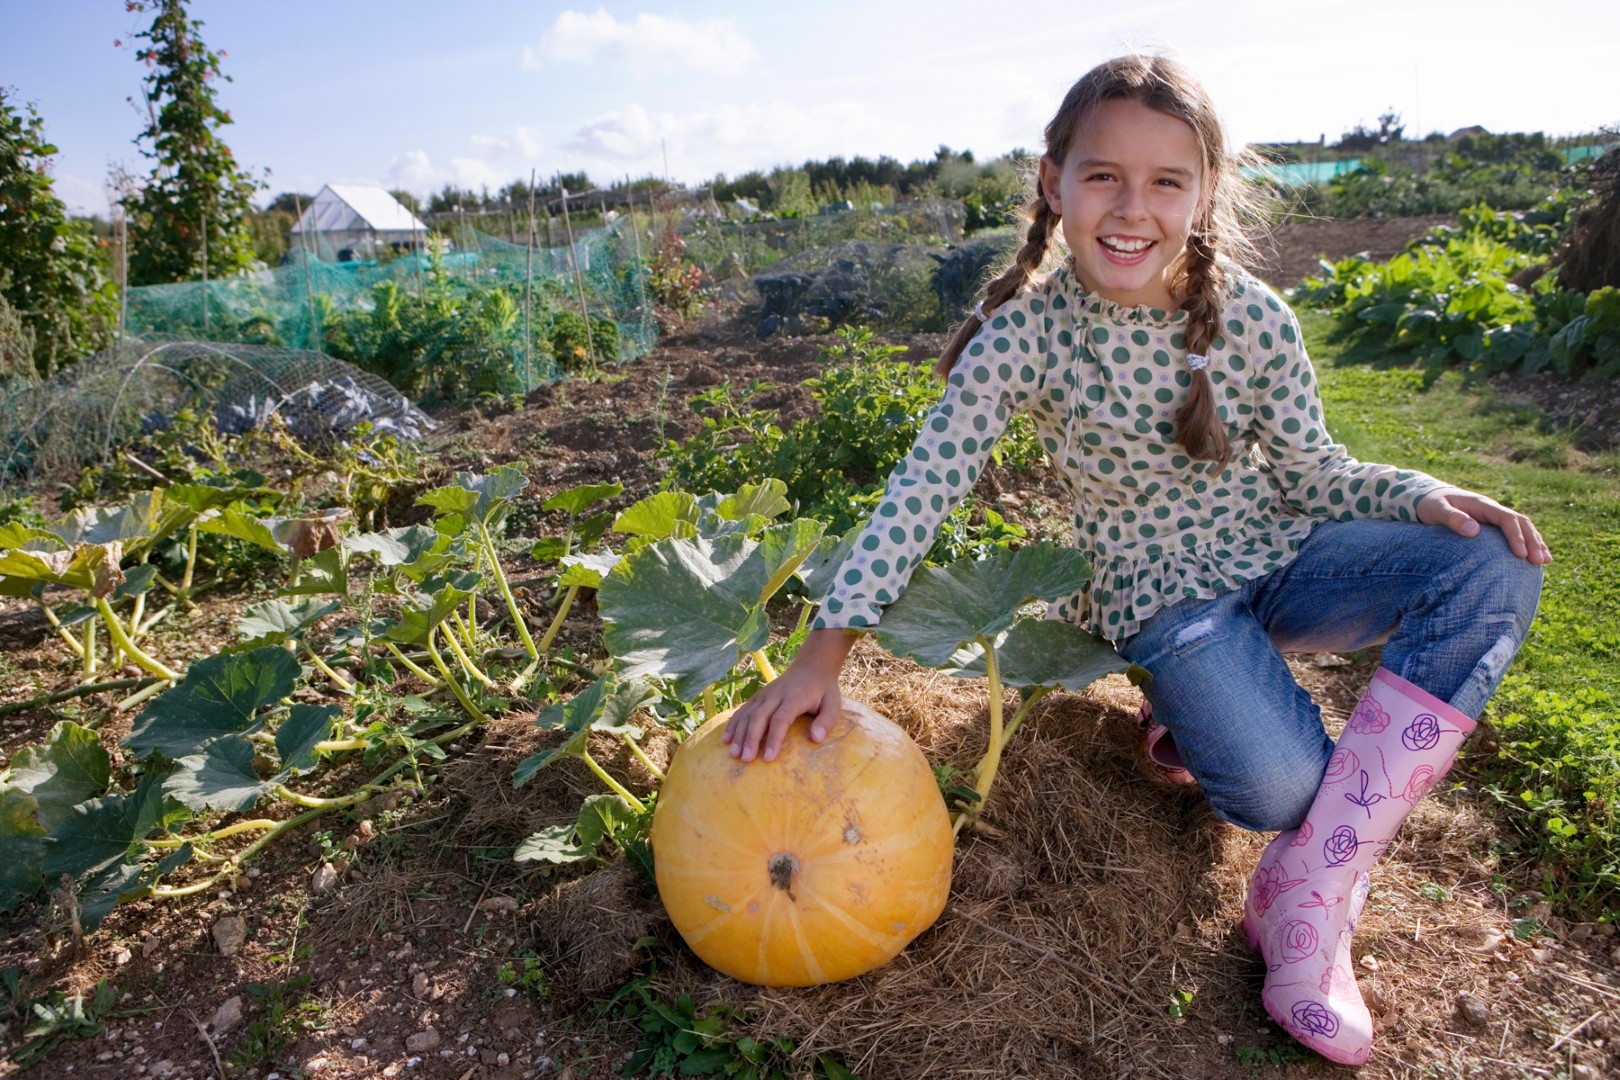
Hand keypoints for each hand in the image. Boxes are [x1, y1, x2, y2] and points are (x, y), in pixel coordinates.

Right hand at [721, 628, 856, 762]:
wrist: (811, 666)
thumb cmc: (823, 690)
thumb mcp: (833, 703)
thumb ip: (826, 721)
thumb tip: (816, 739)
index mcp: (794, 697)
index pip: (781, 719)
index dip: (774, 738)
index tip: (769, 757)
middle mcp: (775, 694)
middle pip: (759, 717)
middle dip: (751, 739)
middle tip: (746, 759)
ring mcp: (764, 694)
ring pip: (748, 714)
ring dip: (739, 734)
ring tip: (734, 754)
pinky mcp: (758, 696)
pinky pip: (742, 710)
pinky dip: (733, 724)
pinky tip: (726, 739)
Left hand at [1416, 487, 1551, 564]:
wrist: (1428, 497)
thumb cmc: (1431, 505)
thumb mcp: (1437, 510)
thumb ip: (1453, 519)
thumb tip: (1474, 530)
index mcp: (1482, 505)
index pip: (1507, 519)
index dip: (1515, 536)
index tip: (1521, 554)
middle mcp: (1493, 509)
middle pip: (1521, 523)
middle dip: (1532, 541)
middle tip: (1539, 561)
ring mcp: (1494, 516)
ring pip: (1522, 527)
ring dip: (1535, 542)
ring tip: (1545, 561)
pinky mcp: (1493, 524)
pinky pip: (1515, 532)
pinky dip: (1527, 543)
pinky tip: (1534, 557)